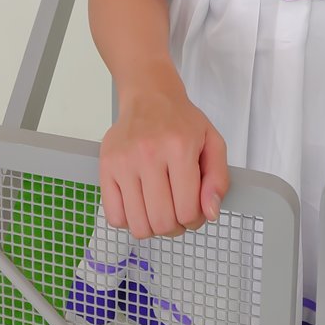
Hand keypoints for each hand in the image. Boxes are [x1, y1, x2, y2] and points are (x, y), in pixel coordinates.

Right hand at [99, 71, 228, 239]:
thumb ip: (218, 179)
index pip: (187, 210)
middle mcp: (149, 155)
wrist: (149, 96)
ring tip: (158, 210)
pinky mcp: (105, 167)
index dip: (195, 220)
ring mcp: (124, 162)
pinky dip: (128, 221)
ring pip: (137, 225)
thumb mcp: (213, 142)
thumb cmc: (181, 122)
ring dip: (152, 227)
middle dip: (175, 227)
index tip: (194, 211)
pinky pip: (114, 217)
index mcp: (179, 148)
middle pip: (162, 222)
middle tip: (177, 213)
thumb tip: (210, 214)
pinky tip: (139, 205)